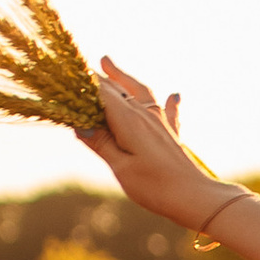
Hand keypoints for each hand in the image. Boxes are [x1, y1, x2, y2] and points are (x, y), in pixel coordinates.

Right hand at [77, 58, 231, 232]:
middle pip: (117, 88)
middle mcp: (145, 115)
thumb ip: (101, 143)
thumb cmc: (155, 186)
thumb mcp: (120, 167)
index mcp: (128, 120)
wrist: (195, 198)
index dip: (82, 82)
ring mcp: (161, 123)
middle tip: (77, 64)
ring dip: (122, 76)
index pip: (101, 92)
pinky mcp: (172, 135)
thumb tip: (79, 124)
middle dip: (96, 75)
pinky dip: (167, 101)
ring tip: (107, 61)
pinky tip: (175, 94)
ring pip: (139, 91)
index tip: (64, 70)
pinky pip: (168, 111)